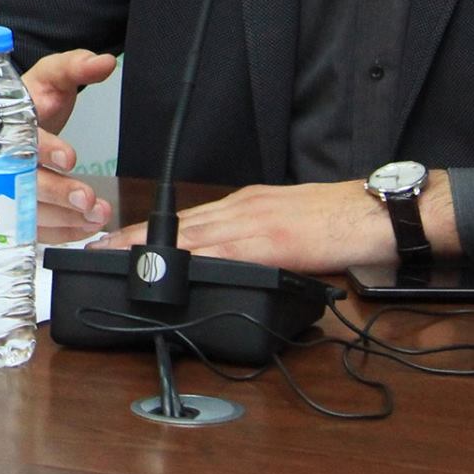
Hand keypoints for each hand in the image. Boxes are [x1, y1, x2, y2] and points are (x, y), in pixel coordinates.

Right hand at [22, 50, 118, 240]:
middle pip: (17, 180)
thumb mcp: (47, 77)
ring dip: (62, 217)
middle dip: (55, 192)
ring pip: (22, 210)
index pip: (14, 136)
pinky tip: (84, 227)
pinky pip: (29, 229)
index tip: (69, 157)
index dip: (43, 148)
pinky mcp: (9, 211)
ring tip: (96, 214)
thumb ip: (74, 66)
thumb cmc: (23, 103)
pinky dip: (58, 232)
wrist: (2, 126)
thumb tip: (103, 63)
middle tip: (86, 198)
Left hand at [100, 179, 396, 273]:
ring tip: (117, 257)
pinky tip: (172, 268)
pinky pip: (226, 251)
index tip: (119, 238)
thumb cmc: (337, 221)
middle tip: (99, 247)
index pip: (187, 217)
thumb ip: (256, 238)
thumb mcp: (286, 224)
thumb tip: (230, 260)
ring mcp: (256, 222)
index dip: (149, 229)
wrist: (375, 213)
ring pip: (191, 233)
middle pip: (178, 223)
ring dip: (150, 247)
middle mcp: (243, 208)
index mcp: (246, 205)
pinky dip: (194, 259)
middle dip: (135, 236)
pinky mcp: (273, 241)